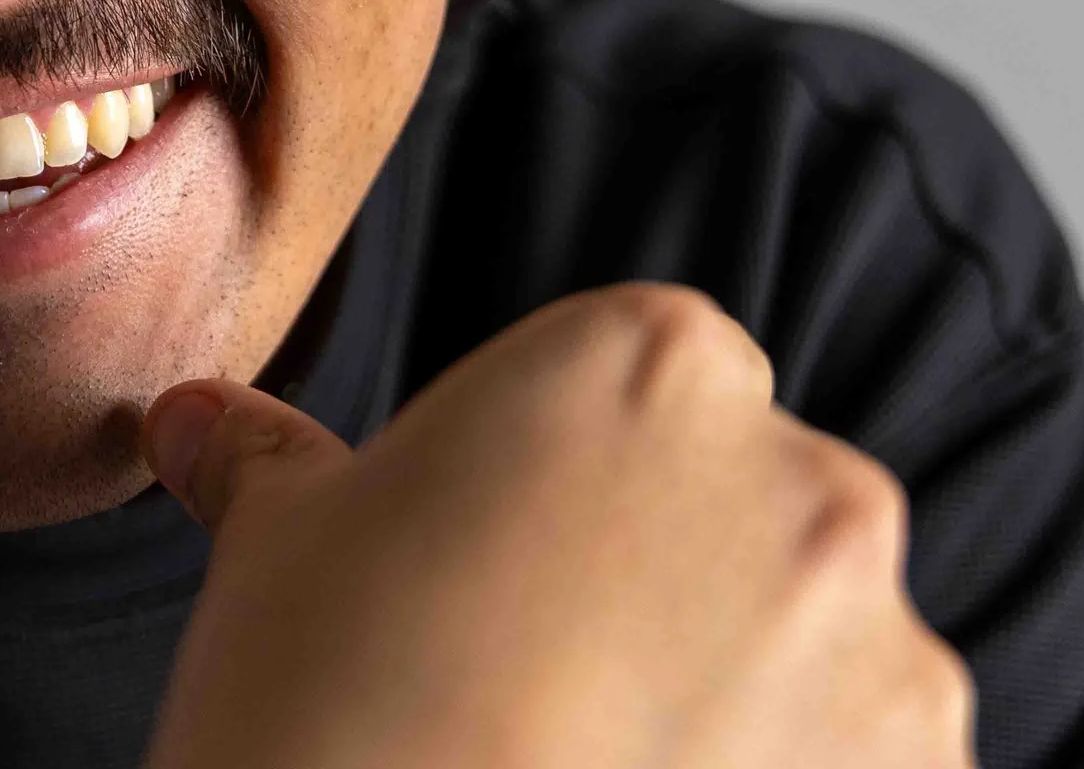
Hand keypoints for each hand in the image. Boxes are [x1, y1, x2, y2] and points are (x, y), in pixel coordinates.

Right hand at [139, 283, 972, 768]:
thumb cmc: (330, 702)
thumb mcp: (283, 549)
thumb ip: (270, 462)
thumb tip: (196, 423)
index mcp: (655, 356)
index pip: (645, 379)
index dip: (557, 475)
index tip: (485, 564)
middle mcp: (806, 479)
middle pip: (746, 502)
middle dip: (666, 575)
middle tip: (530, 675)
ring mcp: (888, 655)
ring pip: (814, 646)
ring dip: (738, 693)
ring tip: (586, 762)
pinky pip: (859, 766)